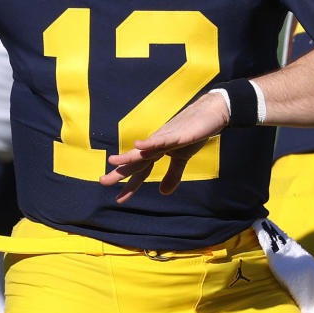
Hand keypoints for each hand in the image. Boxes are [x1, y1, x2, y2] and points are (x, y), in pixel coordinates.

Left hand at [100, 92, 229, 202]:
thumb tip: (163, 192)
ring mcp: (166, 138)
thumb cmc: (194, 132)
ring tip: (113, 162)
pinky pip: (162, 139)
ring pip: (145, 150)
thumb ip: (172, 175)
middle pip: (137, 161)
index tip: (119, 199)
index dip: (131, 185)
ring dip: (130, 156)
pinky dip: (150, 142)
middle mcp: (156, 144)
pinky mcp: (178, 134)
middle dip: (121, 172)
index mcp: (157, 151)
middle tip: (102, 181)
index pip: (141, 171)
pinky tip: (138, 144)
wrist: (211, 113)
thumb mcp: (183, 158)